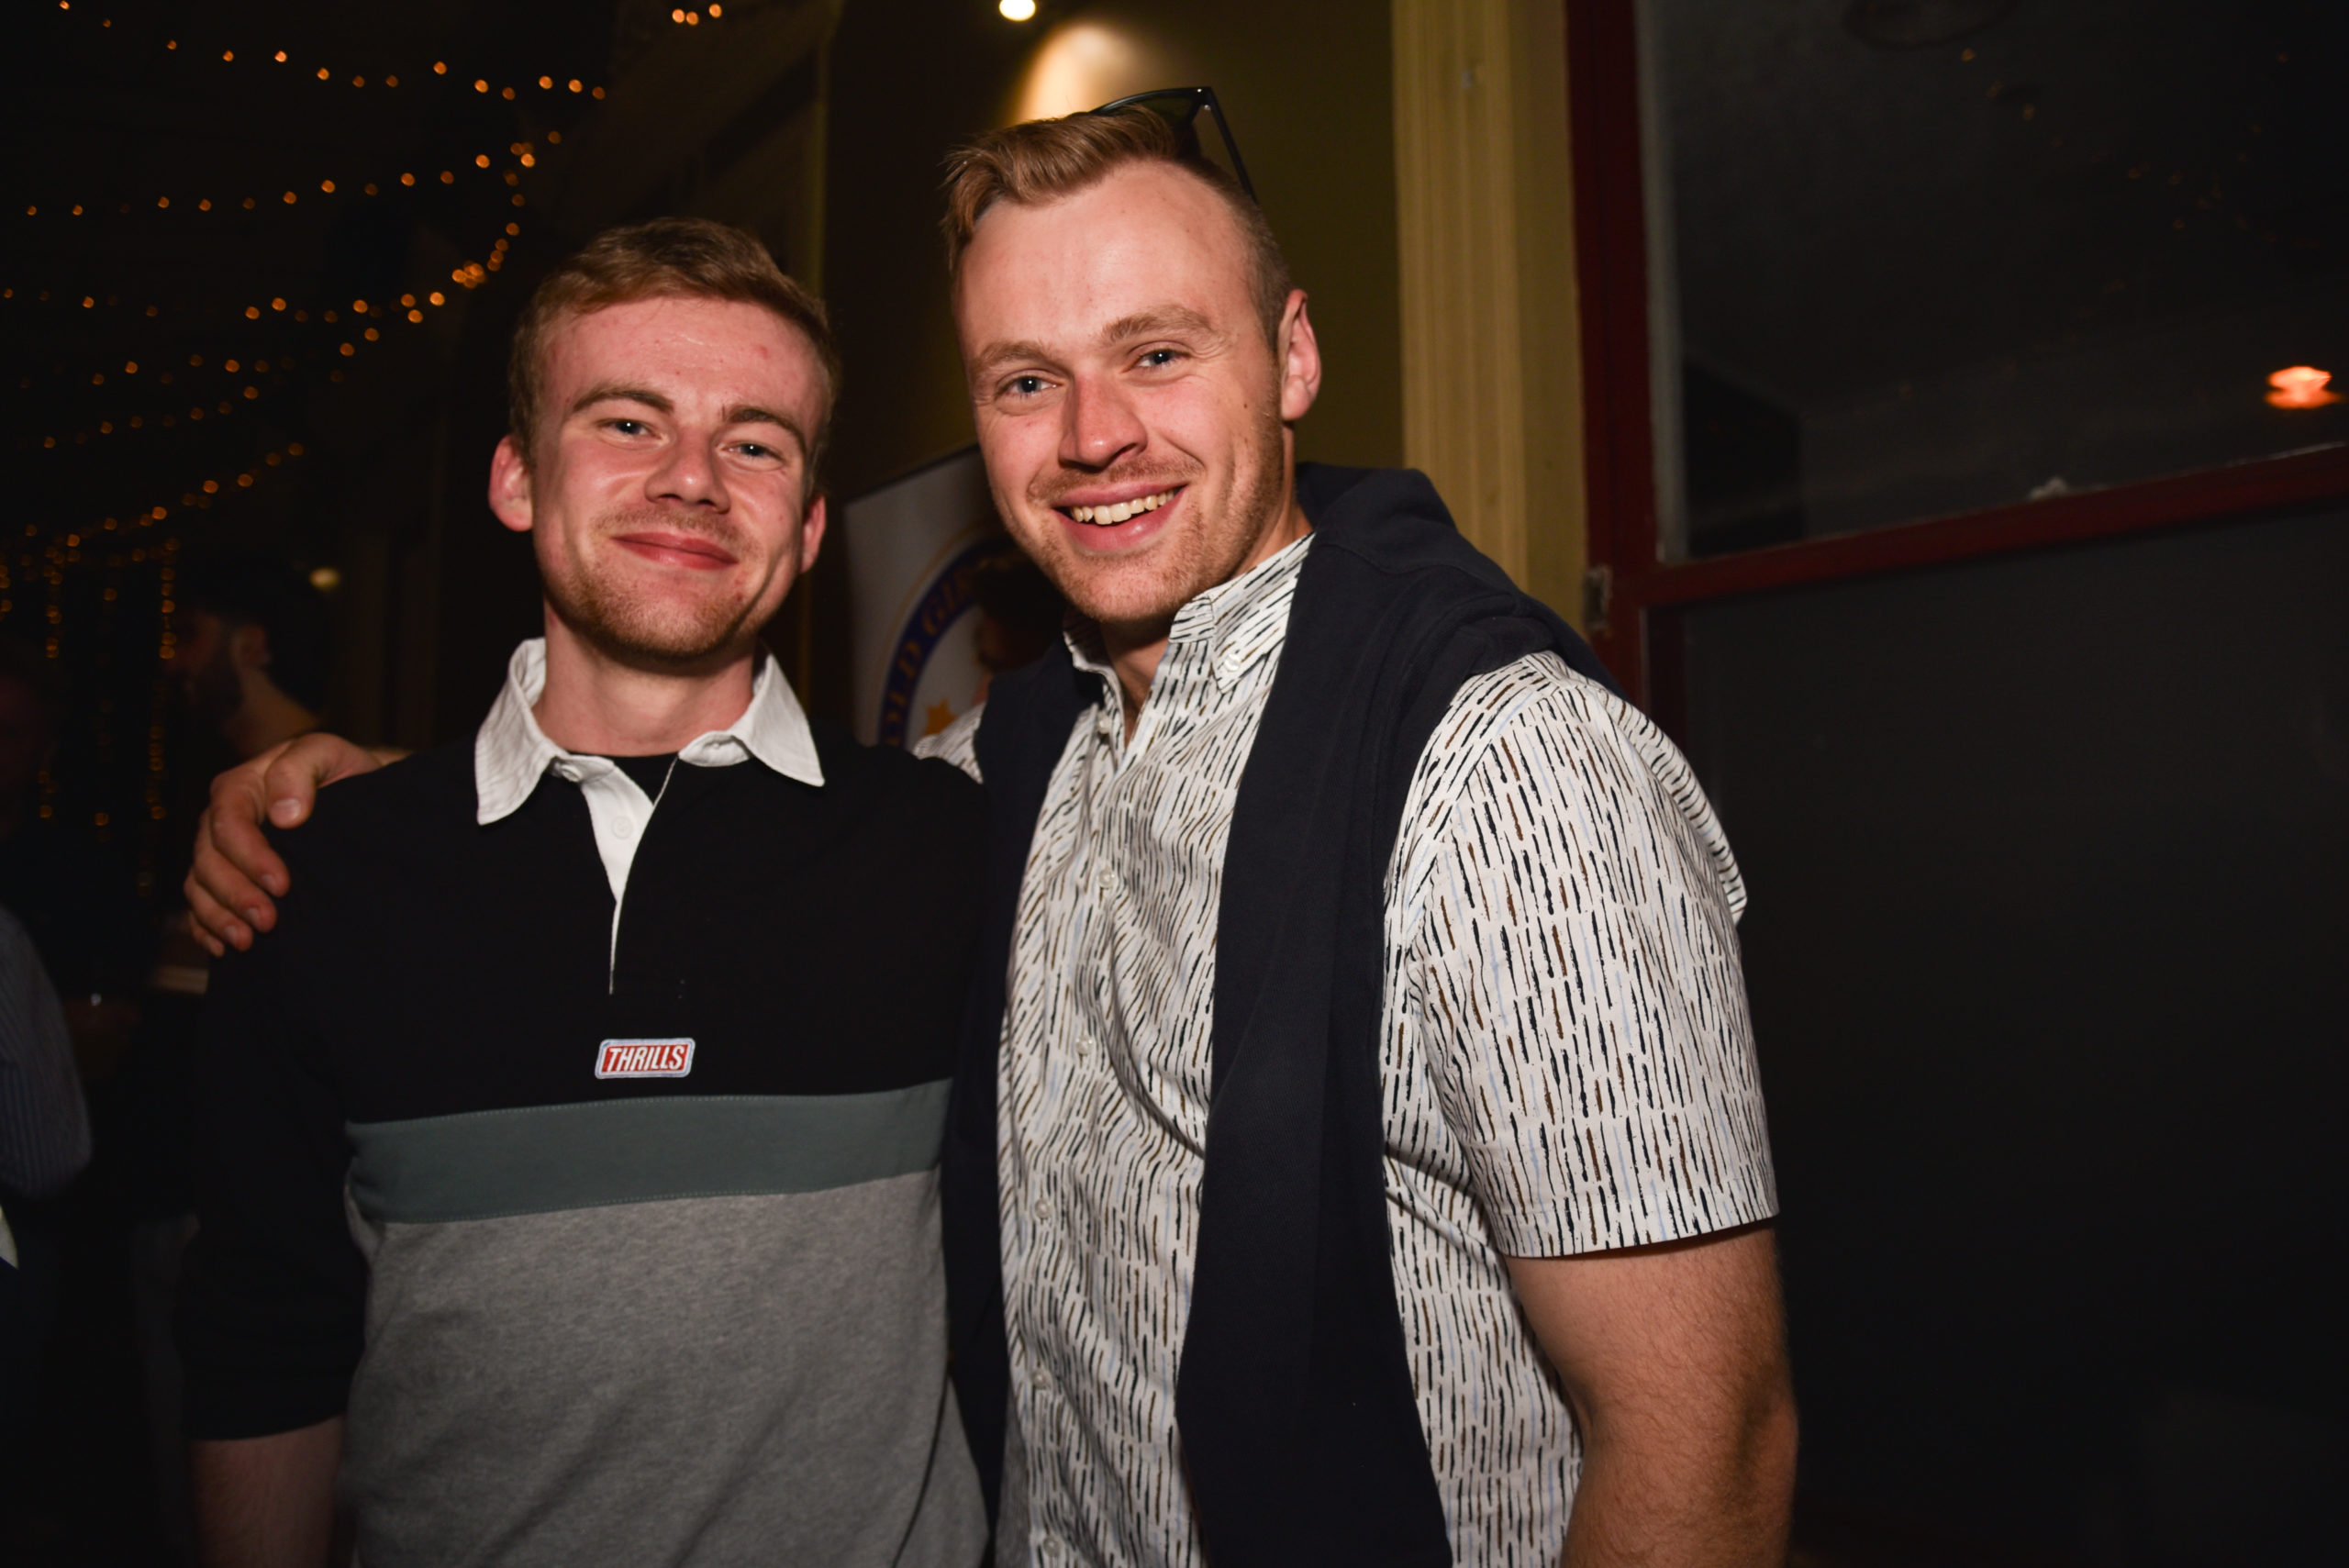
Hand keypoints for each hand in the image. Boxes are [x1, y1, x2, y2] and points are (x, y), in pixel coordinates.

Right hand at [184, 733, 394, 954]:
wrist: (358, 795)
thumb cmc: (343, 772)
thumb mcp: (329, 754)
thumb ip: (301, 769)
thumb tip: (284, 814)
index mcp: (241, 786)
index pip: (229, 821)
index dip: (250, 855)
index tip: (281, 884)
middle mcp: (223, 820)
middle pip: (209, 859)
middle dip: (235, 894)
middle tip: (268, 921)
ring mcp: (221, 851)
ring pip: (200, 885)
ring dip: (219, 916)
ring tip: (248, 940)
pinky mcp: (226, 878)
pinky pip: (200, 906)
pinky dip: (206, 928)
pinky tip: (224, 947)